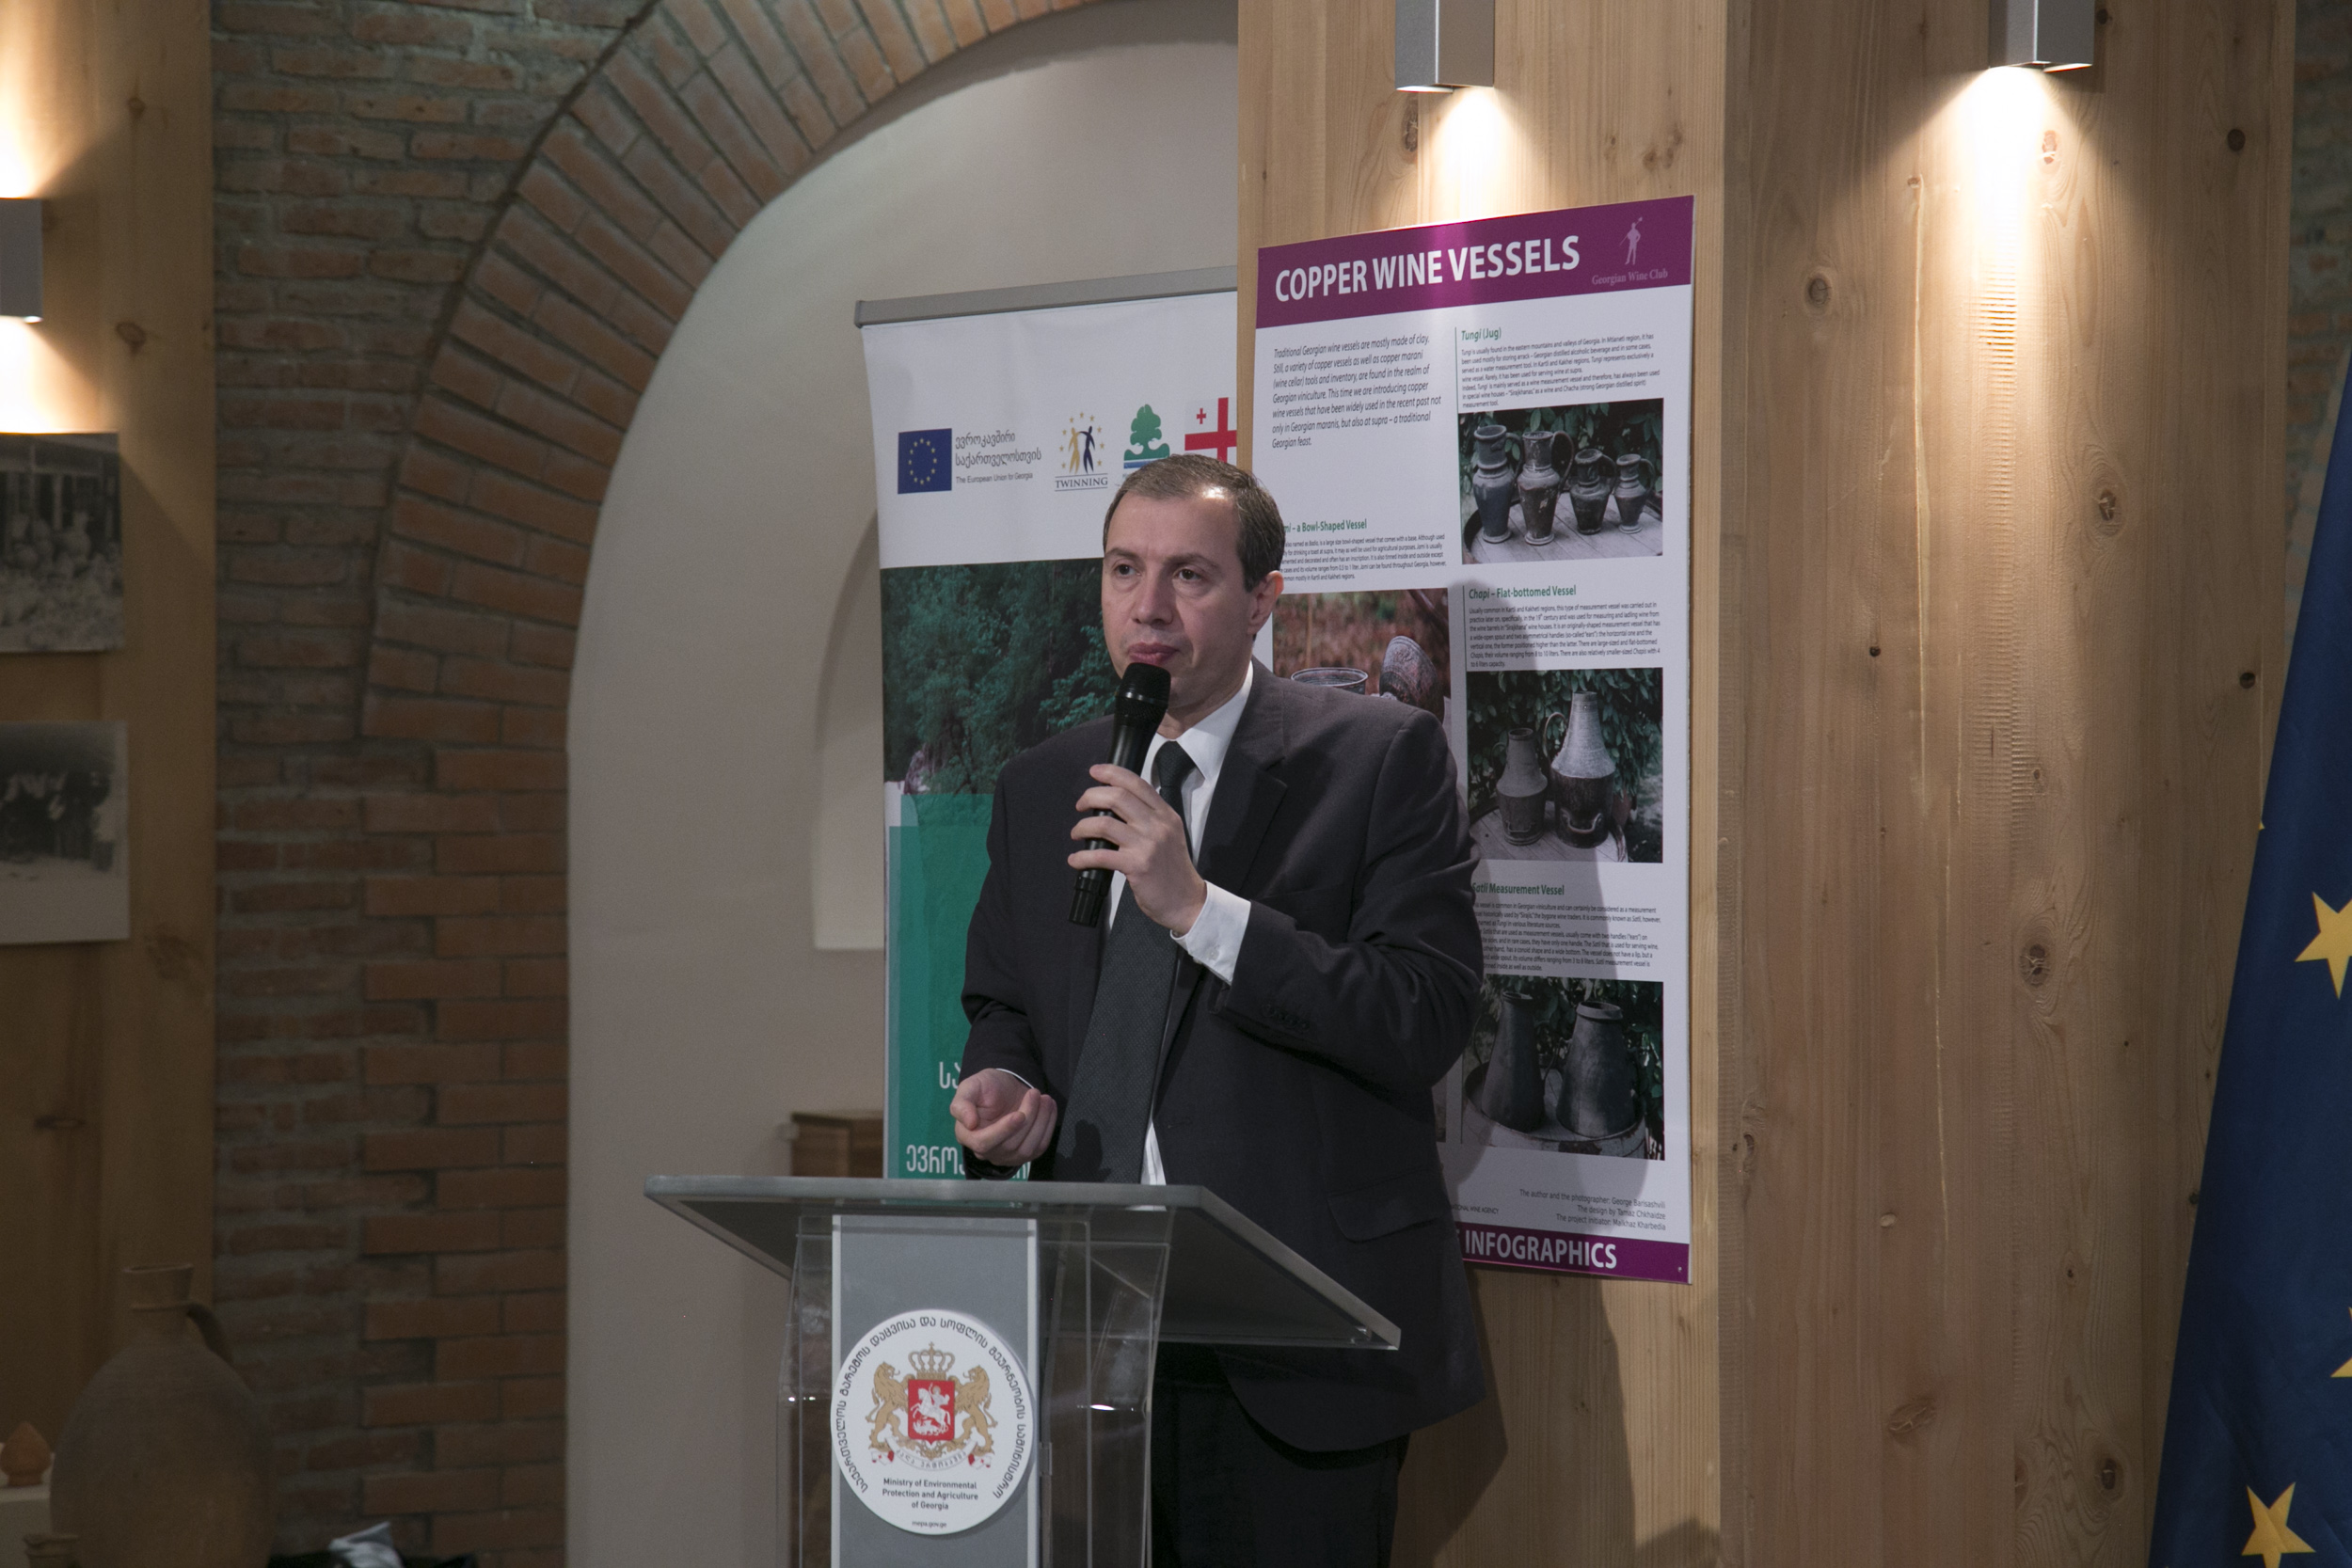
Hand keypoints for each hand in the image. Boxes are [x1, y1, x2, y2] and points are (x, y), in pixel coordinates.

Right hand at [950, 1068, 1058, 1166]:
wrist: (1005, 1088)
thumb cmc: (986, 1087)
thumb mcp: (970, 1087)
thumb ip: (962, 1103)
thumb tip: (969, 1123)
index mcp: (967, 1135)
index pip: (983, 1143)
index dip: (1003, 1131)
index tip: (1019, 1114)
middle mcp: (985, 1151)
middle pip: (1009, 1146)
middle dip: (1028, 1118)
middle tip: (1034, 1093)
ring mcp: (1005, 1155)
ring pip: (1027, 1149)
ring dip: (1041, 1122)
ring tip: (1045, 1098)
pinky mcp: (1024, 1153)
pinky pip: (1040, 1147)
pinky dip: (1048, 1126)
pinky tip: (1049, 1108)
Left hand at [1068, 764, 1206, 933]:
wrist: (1186, 901)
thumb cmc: (1173, 871)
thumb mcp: (1170, 835)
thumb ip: (1150, 818)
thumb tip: (1118, 805)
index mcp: (1166, 815)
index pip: (1137, 783)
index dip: (1112, 773)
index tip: (1095, 771)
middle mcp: (1158, 826)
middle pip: (1117, 797)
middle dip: (1091, 797)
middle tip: (1081, 805)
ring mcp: (1147, 845)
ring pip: (1104, 824)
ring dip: (1082, 827)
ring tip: (1077, 834)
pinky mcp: (1137, 866)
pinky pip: (1100, 855)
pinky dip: (1082, 857)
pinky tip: (1076, 860)